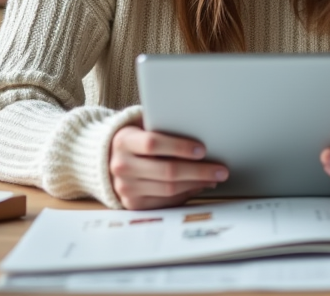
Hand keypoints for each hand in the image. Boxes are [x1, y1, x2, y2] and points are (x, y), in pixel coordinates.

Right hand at [109, 123, 228, 209]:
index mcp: (123, 141)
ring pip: (169, 189)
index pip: (153, 144)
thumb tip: (202, 136)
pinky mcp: (132, 203)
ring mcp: (125, 187)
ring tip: (214, 178)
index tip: (203, 149)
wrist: (109, 159)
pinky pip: (165, 201)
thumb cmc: (137, 138)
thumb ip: (166, 127)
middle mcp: (121, 166)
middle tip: (221, 170)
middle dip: (199, 171)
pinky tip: (199, 186)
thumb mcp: (144, 126)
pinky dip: (186, 194)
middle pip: (166, 171)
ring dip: (196, 184)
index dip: (179, 146)